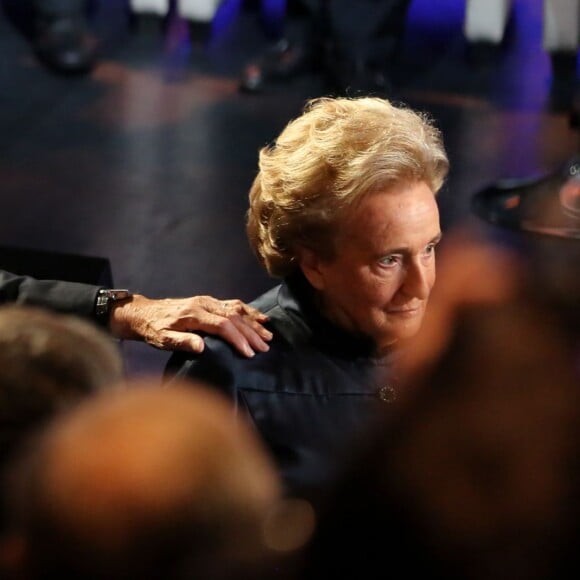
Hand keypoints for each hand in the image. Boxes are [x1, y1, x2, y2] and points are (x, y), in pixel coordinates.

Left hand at [107, 294, 271, 356]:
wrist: (144, 313)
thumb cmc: (153, 329)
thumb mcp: (163, 339)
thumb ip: (183, 342)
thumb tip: (203, 347)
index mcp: (194, 314)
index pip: (222, 325)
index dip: (237, 339)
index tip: (249, 352)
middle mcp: (204, 304)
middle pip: (234, 317)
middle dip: (251, 333)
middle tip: (264, 347)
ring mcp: (208, 301)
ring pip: (237, 309)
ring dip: (253, 322)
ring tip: (268, 334)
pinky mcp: (210, 301)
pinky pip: (233, 304)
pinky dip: (249, 311)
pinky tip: (260, 318)